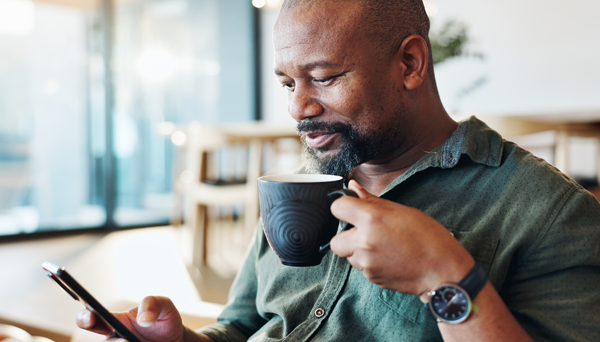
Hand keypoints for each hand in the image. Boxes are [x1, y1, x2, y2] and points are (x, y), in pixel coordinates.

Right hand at [76, 296, 188, 341]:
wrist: (175, 340)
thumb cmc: (163, 319)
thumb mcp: (163, 306)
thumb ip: (152, 304)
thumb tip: (144, 318)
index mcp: (115, 321)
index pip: (92, 317)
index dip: (85, 318)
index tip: (91, 318)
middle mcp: (113, 339)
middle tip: (126, 341)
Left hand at [329, 180, 474, 294]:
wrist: (442, 270)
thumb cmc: (428, 238)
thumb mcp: (402, 211)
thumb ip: (372, 200)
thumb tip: (353, 187)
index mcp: (372, 219)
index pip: (337, 208)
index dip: (343, 207)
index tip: (350, 209)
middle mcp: (364, 241)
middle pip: (335, 240)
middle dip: (347, 236)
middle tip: (366, 233)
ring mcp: (366, 262)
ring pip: (348, 255)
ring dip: (358, 251)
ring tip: (383, 246)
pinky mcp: (372, 277)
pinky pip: (361, 267)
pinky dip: (370, 263)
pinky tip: (389, 258)